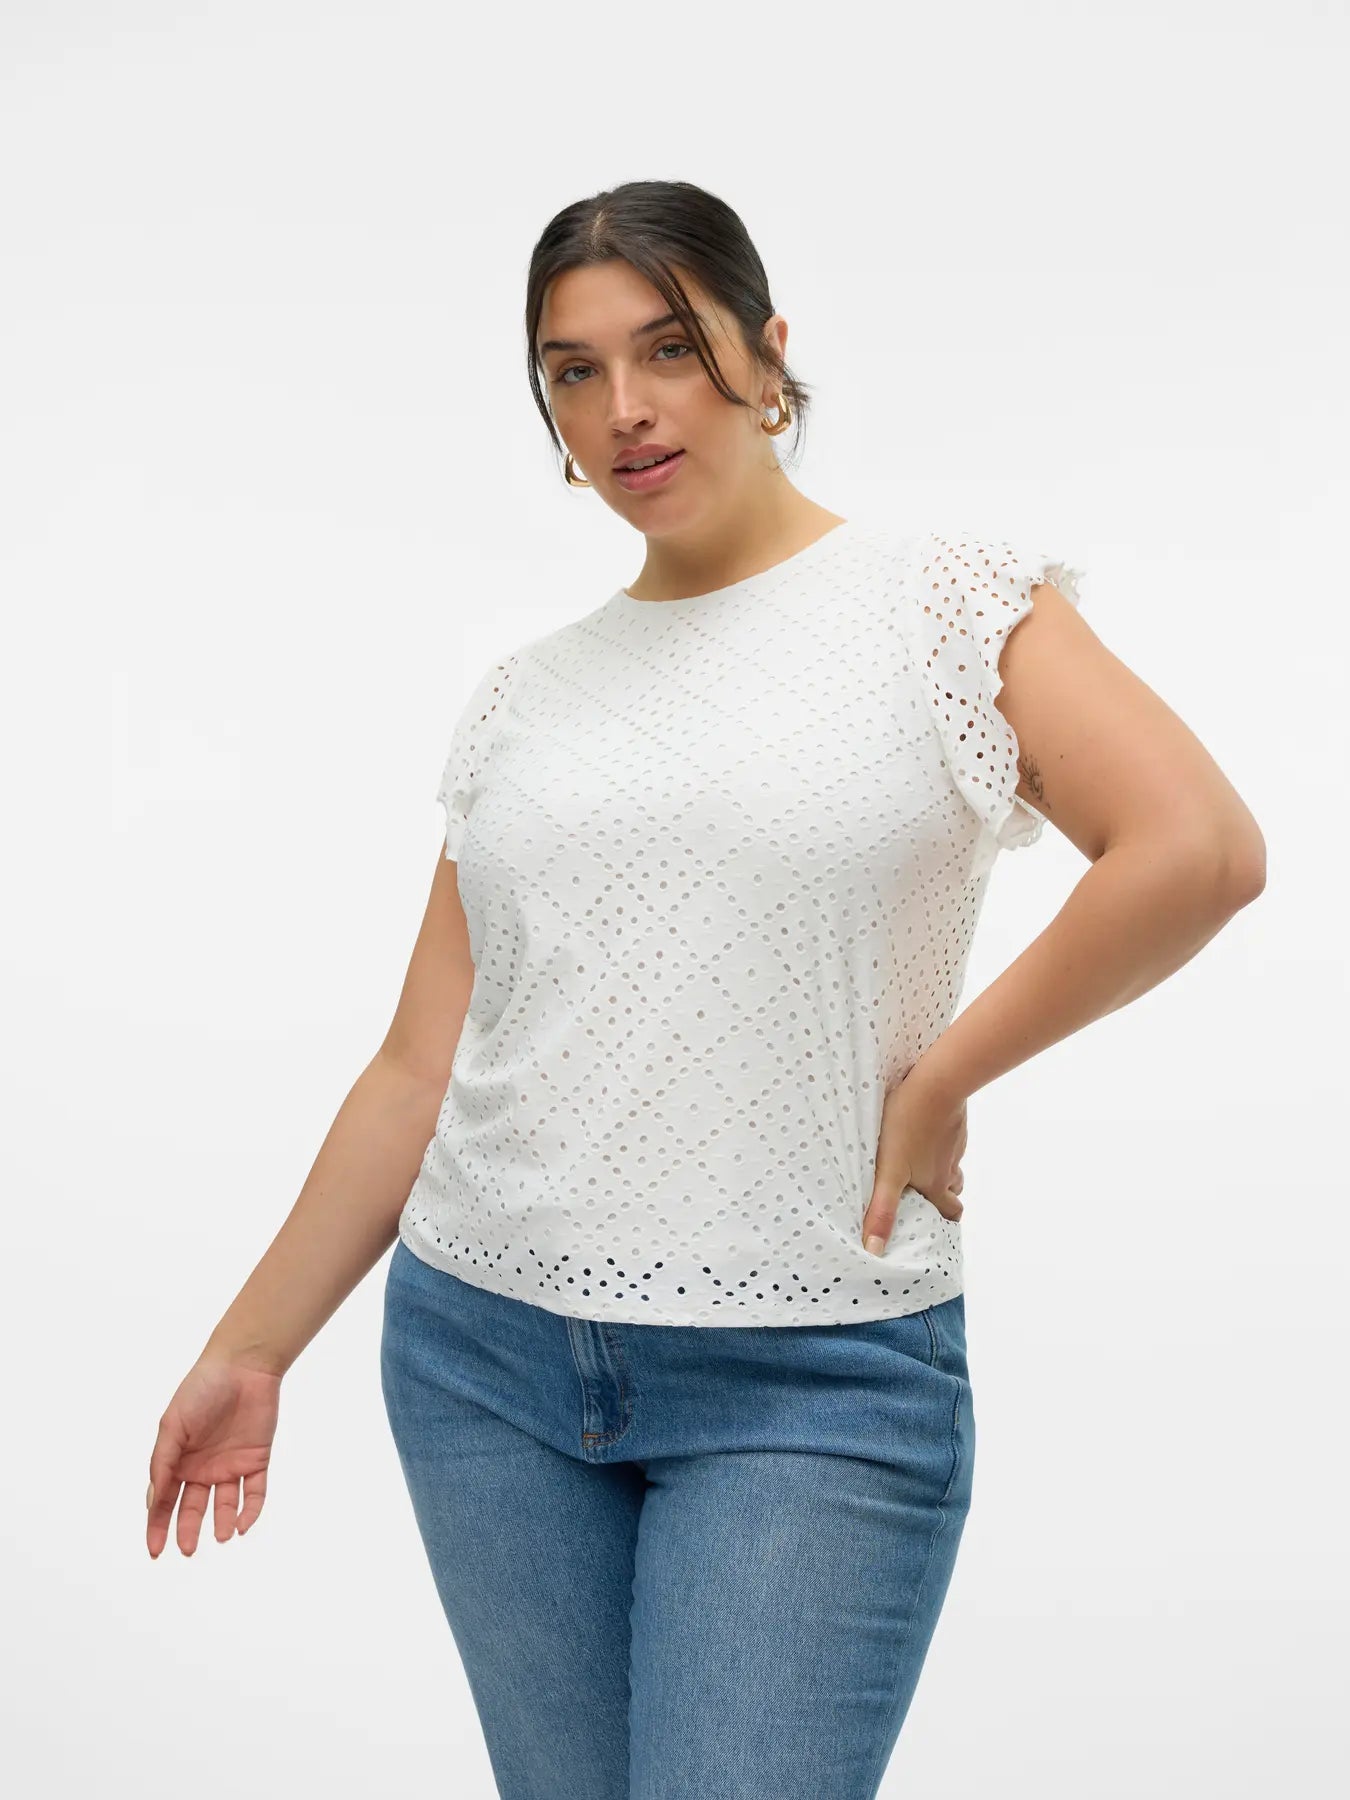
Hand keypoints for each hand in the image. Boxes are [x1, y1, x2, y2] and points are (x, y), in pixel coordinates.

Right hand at [145, 1355, 280, 1558]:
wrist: (243, 1366)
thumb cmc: (201, 1389)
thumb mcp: (172, 1426)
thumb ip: (162, 1463)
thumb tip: (152, 1501)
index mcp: (178, 1460)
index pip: (164, 1501)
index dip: (157, 1526)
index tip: (155, 1550)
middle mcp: (202, 1467)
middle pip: (193, 1509)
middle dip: (189, 1531)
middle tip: (188, 1549)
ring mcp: (230, 1465)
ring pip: (225, 1505)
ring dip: (222, 1523)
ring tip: (222, 1535)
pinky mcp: (257, 1459)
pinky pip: (254, 1492)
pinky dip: (250, 1510)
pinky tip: (243, 1524)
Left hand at [861, 1065, 967, 1253]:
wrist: (936, 1083)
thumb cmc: (908, 1127)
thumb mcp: (888, 1172)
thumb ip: (882, 1210)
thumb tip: (874, 1251)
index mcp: (936, 1184)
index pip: (951, 1213)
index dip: (944, 1220)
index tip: (934, 1224)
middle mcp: (949, 1167)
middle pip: (954, 1189)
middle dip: (943, 1195)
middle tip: (925, 1194)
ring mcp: (954, 1143)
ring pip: (952, 1163)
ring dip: (940, 1167)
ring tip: (919, 1163)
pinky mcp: (953, 1121)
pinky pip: (949, 1138)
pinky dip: (938, 1142)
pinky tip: (921, 1131)